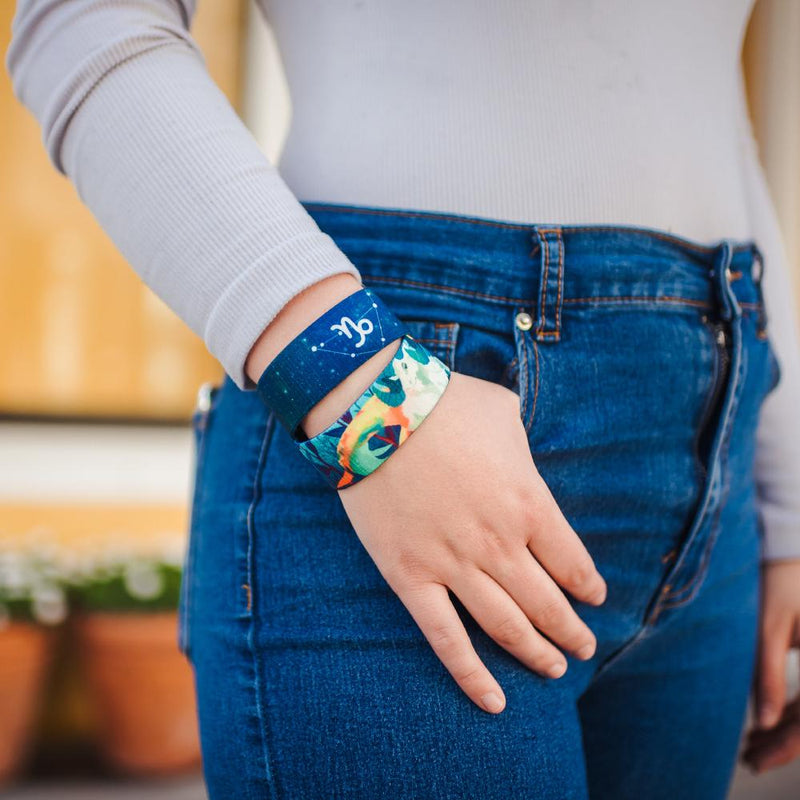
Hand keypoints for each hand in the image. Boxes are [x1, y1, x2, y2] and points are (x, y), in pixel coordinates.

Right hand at [339, 371, 607, 713]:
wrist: (376, 409)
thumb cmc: (444, 402)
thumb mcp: (504, 413)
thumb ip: (525, 448)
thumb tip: (526, 463)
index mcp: (529, 502)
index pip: (573, 562)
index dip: (588, 586)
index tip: (595, 599)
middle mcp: (500, 543)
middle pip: (548, 602)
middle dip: (572, 629)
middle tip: (584, 646)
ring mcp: (454, 565)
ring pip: (506, 626)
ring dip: (536, 653)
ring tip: (556, 669)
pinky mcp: (410, 577)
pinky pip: (445, 639)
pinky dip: (471, 675)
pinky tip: (494, 702)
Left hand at [741, 559, 799, 773]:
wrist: (791, 544)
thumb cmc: (778, 578)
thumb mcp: (769, 625)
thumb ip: (767, 673)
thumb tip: (763, 722)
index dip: (786, 744)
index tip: (755, 760)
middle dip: (784, 742)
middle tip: (748, 757)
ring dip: (788, 729)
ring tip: (751, 744)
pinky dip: (793, 712)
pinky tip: (767, 721)